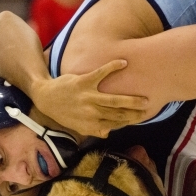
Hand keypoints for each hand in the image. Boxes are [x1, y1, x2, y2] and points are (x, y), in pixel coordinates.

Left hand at [31, 59, 148, 137]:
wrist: (46, 98)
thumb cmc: (64, 112)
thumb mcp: (77, 126)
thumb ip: (93, 129)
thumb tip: (108, 132)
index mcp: (91, 123)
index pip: (116, 123)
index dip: (130, 120)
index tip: (142, 116)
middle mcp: (91, 112)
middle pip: (118, 112)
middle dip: (135, 111)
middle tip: (149, 106)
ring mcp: (87, 97)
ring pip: (113, 99)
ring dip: (130, 98)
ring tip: (144, 96)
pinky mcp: (83, 81)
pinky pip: (100, 74)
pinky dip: (112, 67)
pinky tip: (123, 62)